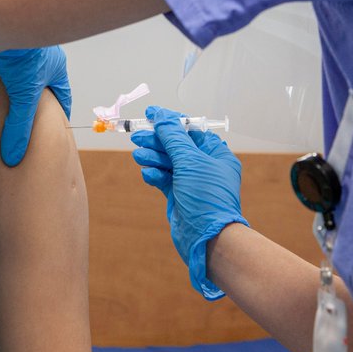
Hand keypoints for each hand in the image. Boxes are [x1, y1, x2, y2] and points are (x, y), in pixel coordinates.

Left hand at [0, 47, 70, 165]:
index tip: (55, 127)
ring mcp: (22, 46)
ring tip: (8, 103)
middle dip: (37, 99)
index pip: (61, 95)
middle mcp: (42, 55)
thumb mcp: (23, 96)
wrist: (1, 17)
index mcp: (56, 66)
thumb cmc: (22, 54)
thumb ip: (18, 126)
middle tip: (31, 117)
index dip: (58, 112)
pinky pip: (4, 60)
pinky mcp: (3, 41)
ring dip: (15, 84)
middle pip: (42, 82)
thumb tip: (13, 157)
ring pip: (22, 71)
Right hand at [131, 105, 248, 298]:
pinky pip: (163, 178)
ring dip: (153, 157)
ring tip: (139, 155)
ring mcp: (190, 181)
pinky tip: (148, 174)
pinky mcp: (178, 195)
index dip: (170, 121)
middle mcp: (204, 166)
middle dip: (157, 140)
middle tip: (137, 136)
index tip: (151, 113)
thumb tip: (161, 117)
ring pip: (167, 162)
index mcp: (215, 154)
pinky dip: (155, 174)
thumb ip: (173, 138)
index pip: (190, 130)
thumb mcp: (190, 161)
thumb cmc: (206, 197)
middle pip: (175, 145)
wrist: (207, 238)